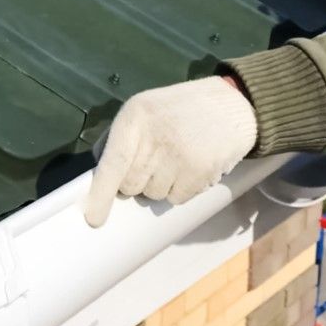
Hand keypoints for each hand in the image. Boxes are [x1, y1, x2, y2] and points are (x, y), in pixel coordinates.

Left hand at [85, 77, 256, 226]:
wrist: (231, 106)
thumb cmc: (180, 111)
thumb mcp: (145, 110)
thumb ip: (119, 137)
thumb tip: (98, 168)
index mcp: (135, 116)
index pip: (113, 162)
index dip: (101, 193)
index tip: (93, 219)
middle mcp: (155, 137)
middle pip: (130, 186)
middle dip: (137, 181)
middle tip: (156, 160)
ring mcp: (179, 156)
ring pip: (153, 195)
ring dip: (161, 185)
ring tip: (177, 159)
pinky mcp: (199, 172)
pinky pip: (176, 199)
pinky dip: (181, 188)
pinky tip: (192, 166)